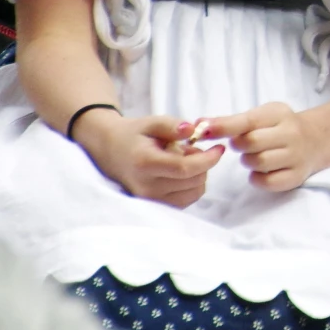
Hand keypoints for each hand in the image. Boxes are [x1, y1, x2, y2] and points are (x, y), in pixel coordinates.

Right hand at [75, 110, 222, 208]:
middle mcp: (146, 187)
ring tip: (183, 159)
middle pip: (192, 181)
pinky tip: (181, 172)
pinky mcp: (154, 206)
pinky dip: (191, 186)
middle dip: (203, 163)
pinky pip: (185, 200)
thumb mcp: (152, 122)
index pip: (184, 168)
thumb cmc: (133, 135)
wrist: (110, 151)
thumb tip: (192, 130)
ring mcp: (149, 200)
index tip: (220, 148)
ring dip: (198, 175)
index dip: (208, 159)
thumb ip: (173, 126)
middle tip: (191, 148)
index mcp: (145, 163)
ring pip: (193, 193)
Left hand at [202, 102, 329, 190]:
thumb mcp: (262, 116)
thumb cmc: (280, 127)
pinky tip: (263, 170)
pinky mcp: (296, 176)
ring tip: (255, 155)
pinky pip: (267, 182)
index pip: (247, 121)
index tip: (202, 129)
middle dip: (239, 145)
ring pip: (258, 163)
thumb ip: (232, 122)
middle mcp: (291, 133)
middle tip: (242, 144)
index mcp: (279, 114)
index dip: (223, 126)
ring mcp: (296, 156)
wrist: (318, 139)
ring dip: (249, 161)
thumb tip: (199, 124)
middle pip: (251, 143)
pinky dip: (258, 178)